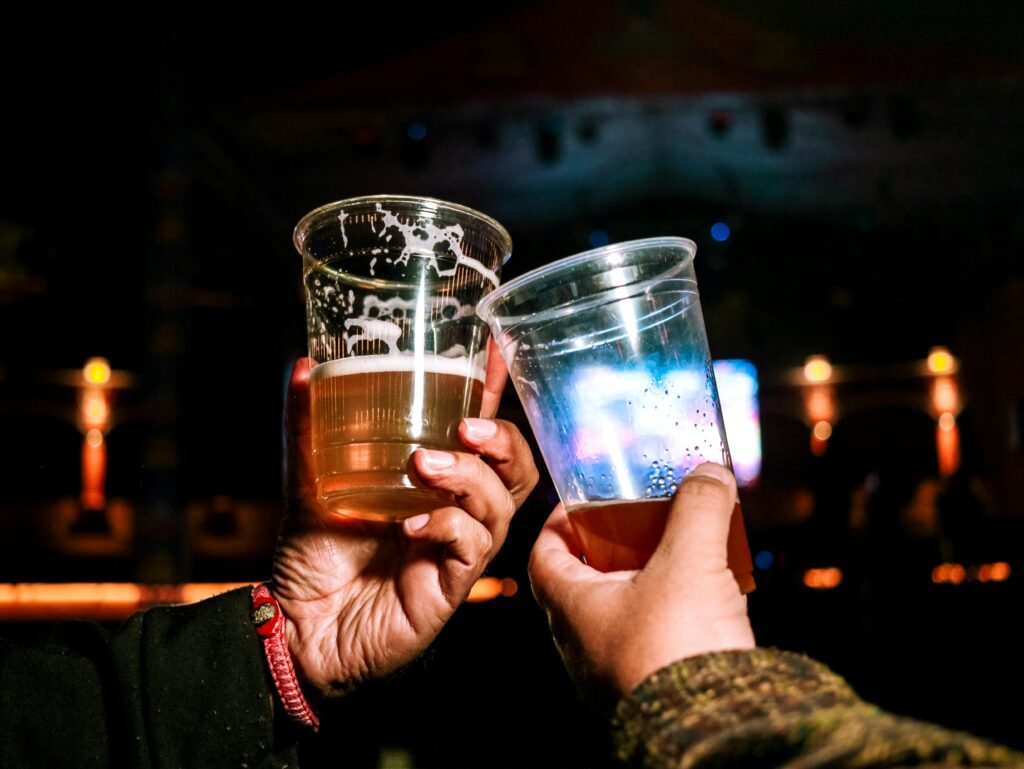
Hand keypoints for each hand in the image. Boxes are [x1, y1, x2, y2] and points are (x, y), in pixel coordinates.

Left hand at [272, 354, 537, 695]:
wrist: (296, 627)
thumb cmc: (314, 557)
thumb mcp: (310, 481)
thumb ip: (309, 429)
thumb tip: (303, 366)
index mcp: (436, 483)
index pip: (481, 432)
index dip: (496, 393)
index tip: (499, 349)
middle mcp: (457, 513)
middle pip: (517, 469)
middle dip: (504, 440)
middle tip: (466, 426)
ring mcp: (457, 551)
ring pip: (502, 504)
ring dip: (471, 477)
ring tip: (426, 465)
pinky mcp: (450, 587)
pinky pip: (472, 549)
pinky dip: (446, 526)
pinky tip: (411, 524)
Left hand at [528, 463, 754, 705]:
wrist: (712, 729)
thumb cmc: (678, 648)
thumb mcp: (691, 560)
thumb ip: (699, 508)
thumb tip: (709, 473)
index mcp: (573, 609)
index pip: (544, 555)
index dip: (559, 523)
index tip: (583, 502)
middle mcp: (585, 642)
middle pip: (587, 579)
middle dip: (617, 545)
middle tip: (645, 520)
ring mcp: (616, 669)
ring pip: (625, 609)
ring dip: (652, 578)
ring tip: (685, 549)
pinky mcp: (653, 686)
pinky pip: (656, 637)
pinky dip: (678, 610)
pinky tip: (712, 594)